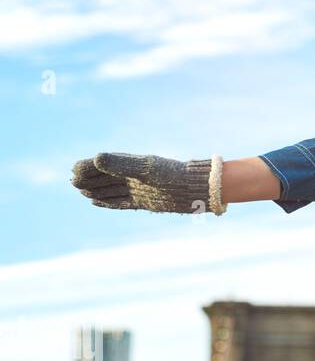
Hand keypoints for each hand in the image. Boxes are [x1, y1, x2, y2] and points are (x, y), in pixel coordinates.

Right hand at [70, 152, 226, 214]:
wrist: (193, 190)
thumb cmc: (172, 176)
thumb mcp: (145, 169)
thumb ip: (122, 164)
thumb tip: (97, 158)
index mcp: (132, 164)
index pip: (105, 164)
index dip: (89, 167)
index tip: (75, 170)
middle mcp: (133, 176)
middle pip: (105, 177)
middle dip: (89, 179)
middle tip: (73, 182)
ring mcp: (137, 189)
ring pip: (110, 189)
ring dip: (95, 190)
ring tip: (80, 190)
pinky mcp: (142, 202)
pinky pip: (119, 202)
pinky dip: (106, 202)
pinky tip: (95, 202)